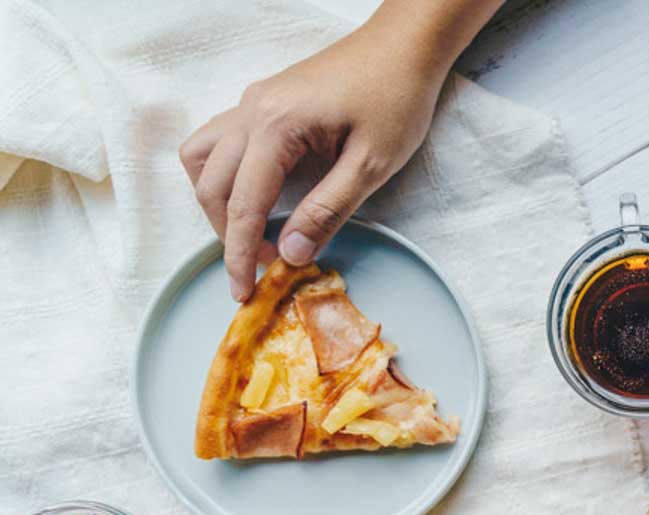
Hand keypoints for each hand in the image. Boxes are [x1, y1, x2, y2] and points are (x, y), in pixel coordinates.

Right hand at [178, 15, 447, 300]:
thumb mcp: (371, 165)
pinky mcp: (263, 100)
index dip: (240, 253)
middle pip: (211, 184)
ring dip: (216, 202)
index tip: (243, 292)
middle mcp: (250, 110)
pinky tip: (255, 195)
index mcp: (274, 126)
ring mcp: (252, 102)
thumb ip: (328, 210)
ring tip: (250, 235)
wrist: (404, 47)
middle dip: (226, 234)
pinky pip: (219, 140)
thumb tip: (290, 254)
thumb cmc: (396, 99)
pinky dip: (223, 174)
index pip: (242, 203)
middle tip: (258, 271)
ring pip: (202, 158)